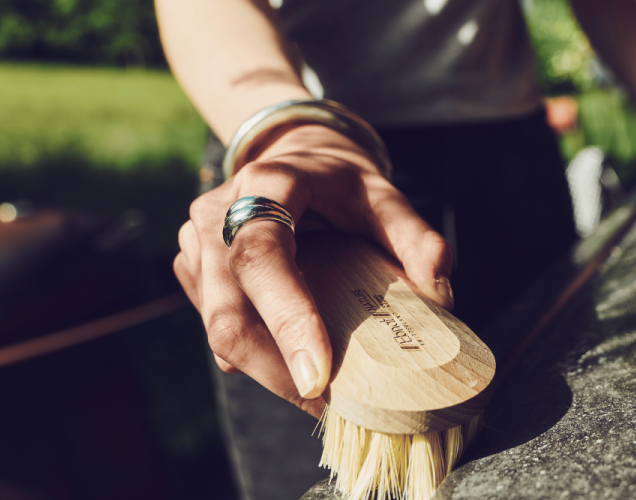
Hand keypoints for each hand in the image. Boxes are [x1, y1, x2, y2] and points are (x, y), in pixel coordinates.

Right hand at [174, 125, 452, 417]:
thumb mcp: (384, 195)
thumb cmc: (340, 182)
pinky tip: (300, 371)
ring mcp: (196, 248)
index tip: (319, 377)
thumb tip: (439, 296)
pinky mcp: (196, 277)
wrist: (293, 157)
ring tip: (324, 400)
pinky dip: (261, 363)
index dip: (287, 319)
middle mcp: (216, 217)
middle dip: (280, 372)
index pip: (263, 257)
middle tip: (334, 408)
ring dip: (272, 375)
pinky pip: (219, 334)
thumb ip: (416, 238)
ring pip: (220, 334)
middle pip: (230, 313)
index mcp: (265, 185)